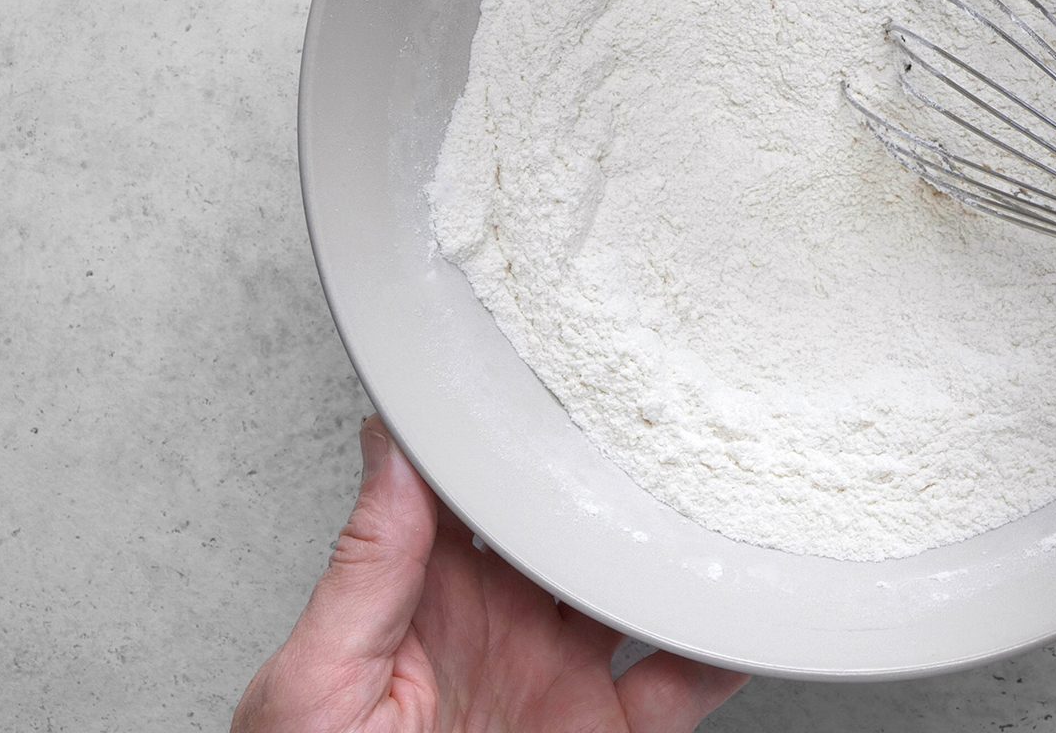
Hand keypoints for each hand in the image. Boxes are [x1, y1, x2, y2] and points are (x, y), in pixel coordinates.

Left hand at [233, 417, 747, 732]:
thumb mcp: (313, 687)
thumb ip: (363, 573)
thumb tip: (386, 453)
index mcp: (426, 595)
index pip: (475, 487)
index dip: (511, 428)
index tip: (550, 368)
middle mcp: (504, 623)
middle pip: (574, 523)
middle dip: (617, 470)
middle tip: (663, 412)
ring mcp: (561, 677)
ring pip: (639, 589)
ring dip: (680, 548)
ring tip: (719, 496)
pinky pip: (683, 684)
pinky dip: (724, 648)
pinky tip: (743, 612)